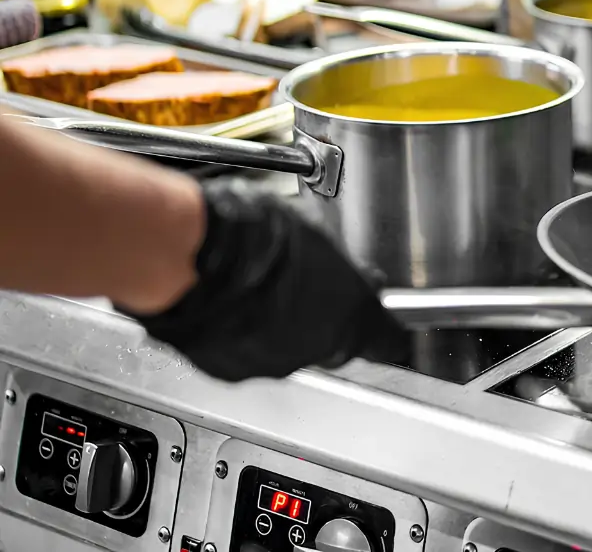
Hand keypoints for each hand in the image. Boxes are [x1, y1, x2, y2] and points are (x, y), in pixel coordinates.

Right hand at [125, 182, 401, 380]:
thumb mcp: (315, 234)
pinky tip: (229, 303)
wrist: (191, 254)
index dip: (384, 331)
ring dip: (277, 325)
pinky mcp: (229, 369)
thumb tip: (333, 266)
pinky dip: (240, 334)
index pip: (389, 341)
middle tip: (303, 287)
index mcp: (353, 313)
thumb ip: (333, 265)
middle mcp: (317, 347)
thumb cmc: (254, 233)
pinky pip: (245, 352)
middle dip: (322, 320)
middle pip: (333, 344)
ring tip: (255, 287)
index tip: (383, 324)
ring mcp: (273, 361)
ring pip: (286, 349)